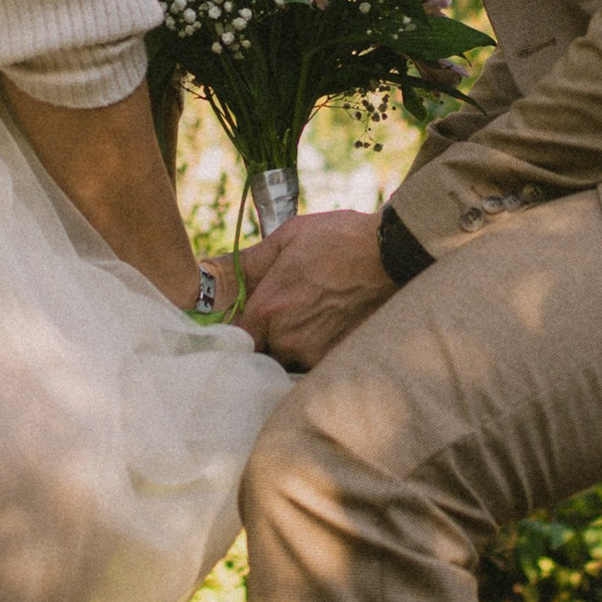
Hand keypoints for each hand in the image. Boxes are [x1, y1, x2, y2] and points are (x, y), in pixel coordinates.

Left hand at [235, 208, 393, 368]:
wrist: (390, 253)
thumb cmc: (337, 240)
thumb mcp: (287, 238)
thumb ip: (247, 262)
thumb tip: (211, 271)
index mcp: (268, 310)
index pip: (234, 341)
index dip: (236, 335)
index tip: (243, 325)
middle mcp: (287, 339)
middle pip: (262, 353)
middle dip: (267, 338)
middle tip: (286, 314)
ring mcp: (315, 354)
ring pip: (289, 360)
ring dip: (293, 346)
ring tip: (312, 316)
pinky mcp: (339, 360)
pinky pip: (314, 363)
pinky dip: (317, 350)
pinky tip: (329, 324)